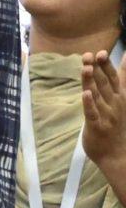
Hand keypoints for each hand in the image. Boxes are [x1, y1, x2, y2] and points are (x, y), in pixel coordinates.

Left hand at [81, 50, 125, 174]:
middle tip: (90, 55)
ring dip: (91, 81)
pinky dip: (89, 103)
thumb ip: (122, 79)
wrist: (118, 155)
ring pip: (96, 95)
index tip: (101, 52)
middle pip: (104, 83)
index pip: (114, 78)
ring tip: (86, 68)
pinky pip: (92, 113)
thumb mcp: (122, 99)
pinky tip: (85, 94)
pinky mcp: (96, 126)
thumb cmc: (117, 124)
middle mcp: (114, 104)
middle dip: (98, 69)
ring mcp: (106, 115)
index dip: (107, 65)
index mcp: (120, 98)